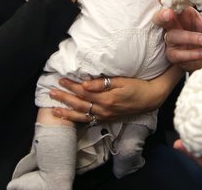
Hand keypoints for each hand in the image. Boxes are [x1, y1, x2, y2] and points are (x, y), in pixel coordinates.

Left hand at [48, 66, 182, 123]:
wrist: (150, 98)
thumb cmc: (136, 86)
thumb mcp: (121, 81)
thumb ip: (102, 83)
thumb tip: (84, 84)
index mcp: (106, 99)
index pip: (83, 92)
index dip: (71, 86)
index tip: (60, 79)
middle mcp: (103, 110)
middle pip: (79, 104)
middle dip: (64, 99)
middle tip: (51, 92)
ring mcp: (105, 116)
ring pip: (82, 115)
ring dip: (67, 113)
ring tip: (54, 110)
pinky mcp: (107, 119)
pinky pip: (89, 120)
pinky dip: (78, 119)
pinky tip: (70, 118)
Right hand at [152, 0, 201, 71]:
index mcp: (184, 14)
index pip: (170, 2)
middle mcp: (175, 26)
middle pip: (159, 18)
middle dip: (162, 15)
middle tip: (169, 14)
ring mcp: (173, 41)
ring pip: (172, 36)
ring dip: (190, 37)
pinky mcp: (175, 55)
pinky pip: (178, 54)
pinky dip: (191, 53)